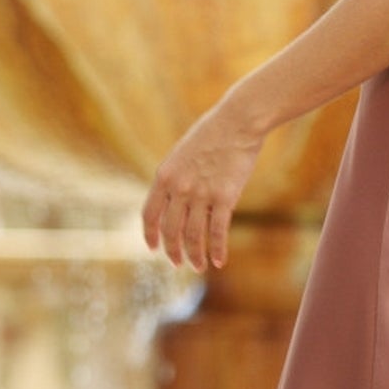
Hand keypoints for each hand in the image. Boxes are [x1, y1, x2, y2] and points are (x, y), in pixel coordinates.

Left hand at [142, 96, 263, 273]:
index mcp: (164, 176)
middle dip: (173, 251)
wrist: (238, 121)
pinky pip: (217, 232)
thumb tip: (175, 199)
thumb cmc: (213, 133)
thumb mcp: (183, 153)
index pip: (150, 214)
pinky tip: (219, 262)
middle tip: (178, 264)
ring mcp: (201, 194)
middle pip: (171, 230)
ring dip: (195, 256)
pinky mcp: (225, 198)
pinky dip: (217, 250)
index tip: (154, 248)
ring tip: (198, 267)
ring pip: (193, 236)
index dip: (150, 235)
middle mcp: (179, 188)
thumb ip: (176, 177)